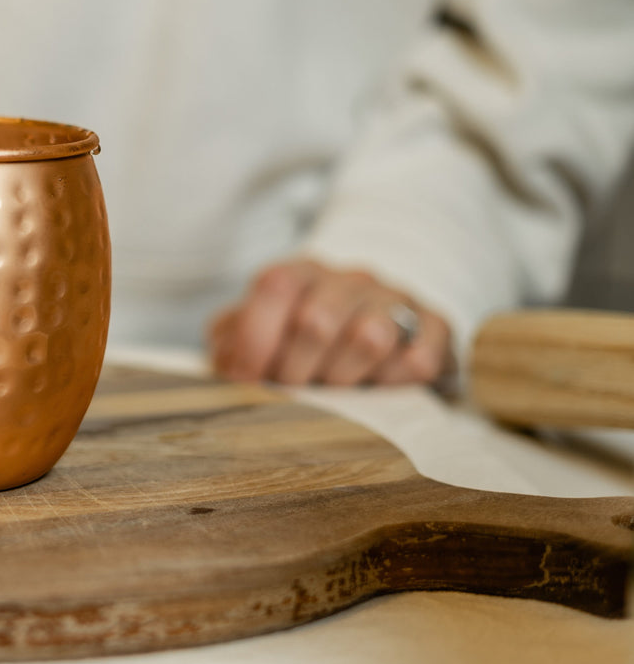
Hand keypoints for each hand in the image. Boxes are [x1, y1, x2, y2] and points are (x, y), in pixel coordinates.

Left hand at [207, 259, 453, 386]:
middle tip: (292, 391)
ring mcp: (397, 300)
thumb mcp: (259, 332)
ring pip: (369, 337)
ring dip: (343, 378)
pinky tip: (378, 389)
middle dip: (295, 371)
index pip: (275, 285)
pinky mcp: (436, 328)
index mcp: (302, 272)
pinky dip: (393, 384)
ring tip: (334, 391)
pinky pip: (418, 360)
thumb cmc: (305, 339)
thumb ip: (231, 341)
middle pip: (317, 321)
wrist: (382, 325)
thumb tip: (226, 365)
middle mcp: (351, 278)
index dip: (256, 337)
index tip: (247, 377)